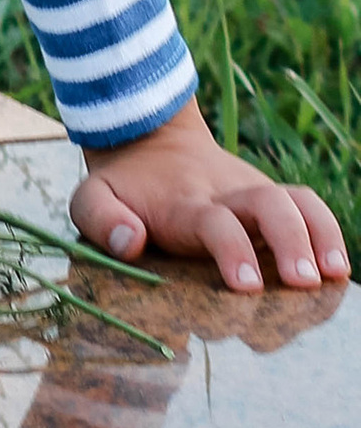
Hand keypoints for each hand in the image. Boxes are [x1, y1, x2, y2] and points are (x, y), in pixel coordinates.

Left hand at [71, 97, 347, 293]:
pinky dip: (327, 233)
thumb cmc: (122, 187)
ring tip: (335, 276)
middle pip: (270, 205)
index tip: (247, 287)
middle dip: (291, 242)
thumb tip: (130, 242)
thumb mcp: (92, 197)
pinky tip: (338, 269)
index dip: (233, 251)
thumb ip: (101, 219)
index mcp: (185, 202)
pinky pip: (308, 208)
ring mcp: (253, 194)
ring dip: (321, 235)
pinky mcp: (269, 200)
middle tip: (303, 283)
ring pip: (298, 201)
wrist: (150, 140)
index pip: (215, 223)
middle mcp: (228, 195)